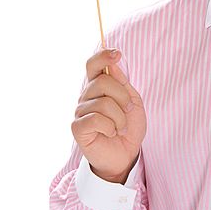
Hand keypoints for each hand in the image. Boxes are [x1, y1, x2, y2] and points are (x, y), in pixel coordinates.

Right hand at [70, 48, 145, 182]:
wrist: (126, 154)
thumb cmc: (128, 127)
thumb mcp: (132, 102)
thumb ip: (122, 84)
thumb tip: (112, 65)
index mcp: (98, 87)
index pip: (93, 65)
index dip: (102, 57)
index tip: (117, 54)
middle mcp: (86, 96)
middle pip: (102, 81)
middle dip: (123, 97)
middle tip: (129, 111)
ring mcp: (80, 111)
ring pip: (103, 102)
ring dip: (120, 117)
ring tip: (121, 127)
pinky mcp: (78, 127)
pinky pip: (96, 119)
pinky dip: (111, 127)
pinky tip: (111, 133)